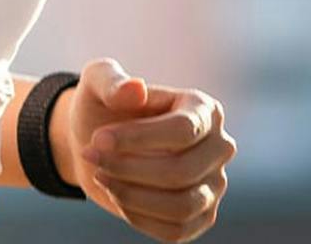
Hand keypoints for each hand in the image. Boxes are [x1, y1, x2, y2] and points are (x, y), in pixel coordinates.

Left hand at [50, 58, 236, 240]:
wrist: (99, 143)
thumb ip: (111, 80)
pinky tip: (116, 197)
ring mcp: (214, 184)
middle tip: (91, 157)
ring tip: (101, 176)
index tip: (98, 140)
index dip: (138, 139)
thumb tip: (136, 89)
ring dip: (132, 196)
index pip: (183, 130)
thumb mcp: (97, 82)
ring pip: (181, 206)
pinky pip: (177, 230)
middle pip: (182, 171)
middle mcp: (218, 147)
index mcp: (203, 109)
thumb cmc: (103, 106)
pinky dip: (140, 218)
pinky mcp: (201, 216)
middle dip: (128, 169)